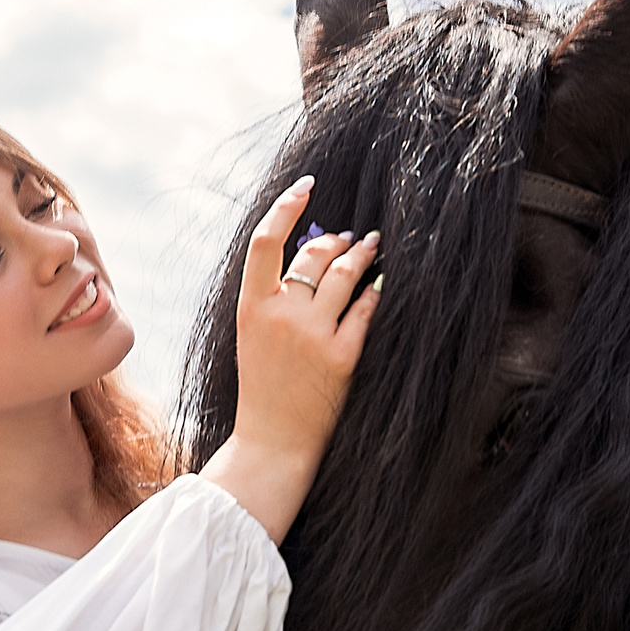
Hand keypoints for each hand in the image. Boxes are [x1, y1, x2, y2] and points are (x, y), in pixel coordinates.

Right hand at [200, 176, 380, 542]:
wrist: (271, 444)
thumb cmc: (264, 390)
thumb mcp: (254, 338)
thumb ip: (273, 298)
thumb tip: (311, 253)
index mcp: (250, 308)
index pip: (264, 242)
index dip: (286, 206)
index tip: (306, 187)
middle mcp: (279, 315)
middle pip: (313, 254)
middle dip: (334, 241)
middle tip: (348, 240)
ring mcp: (311, 335)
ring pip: (344, 275)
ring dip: (360, 256)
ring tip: (370, 249)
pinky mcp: (341, 356)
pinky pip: (365, 310)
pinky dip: (373, 296)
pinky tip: (379, 290)